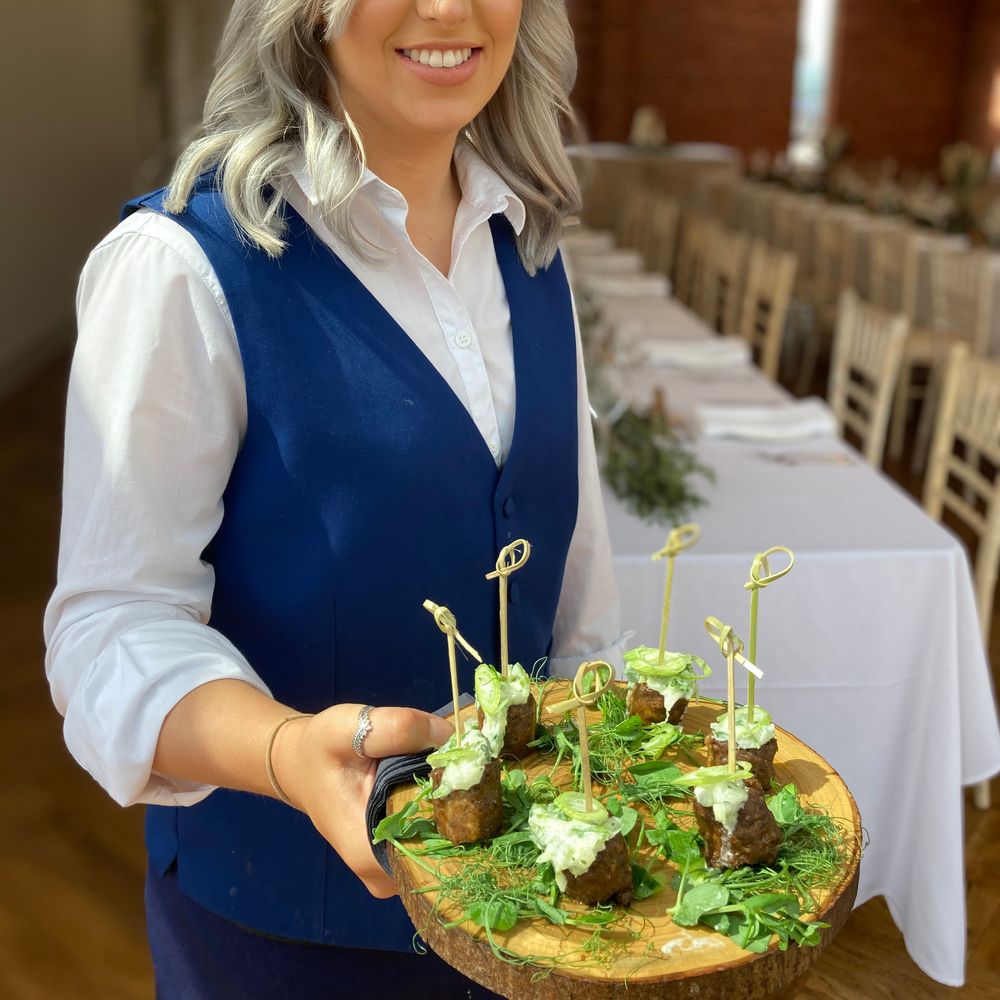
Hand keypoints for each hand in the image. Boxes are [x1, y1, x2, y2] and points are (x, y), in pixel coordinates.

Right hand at [271, 704, 452, 897]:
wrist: (301, 763)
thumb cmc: (320, 750)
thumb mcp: (349, 728)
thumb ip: (396, 728)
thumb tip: (448, 735)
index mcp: (368, 853)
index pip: (437, 850)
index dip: (461, 812)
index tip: (472, 778)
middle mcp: (383, 875)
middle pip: (446, 850)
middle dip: (463, 809)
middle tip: (469, 769)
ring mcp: (392, 871)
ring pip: (444, 847)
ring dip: (456, 810)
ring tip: (454, 773)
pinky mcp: (398, 857)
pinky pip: (436, 841)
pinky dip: (445, 814)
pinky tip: (443, 785)